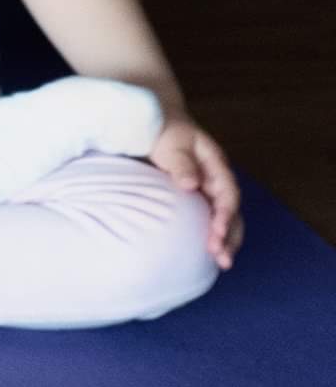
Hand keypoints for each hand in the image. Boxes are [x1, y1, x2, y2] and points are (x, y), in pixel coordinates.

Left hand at [151, 117, 243, 267]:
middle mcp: (217, 180)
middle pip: (231, 211)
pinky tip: (208, 254)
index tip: (217, 232)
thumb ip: (181, 164)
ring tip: (222, 263)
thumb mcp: (171, 143)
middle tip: (223, 258)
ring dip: (225, 240)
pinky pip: (208, 218)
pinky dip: (211, 235)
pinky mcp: (196, 198)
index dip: (225, 214)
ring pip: (224, 218)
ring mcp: (208, 190)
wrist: (155, 123)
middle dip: (230, 235)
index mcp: (216, 166)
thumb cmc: (163, 131)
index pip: (227, 194)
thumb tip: (191, 185)